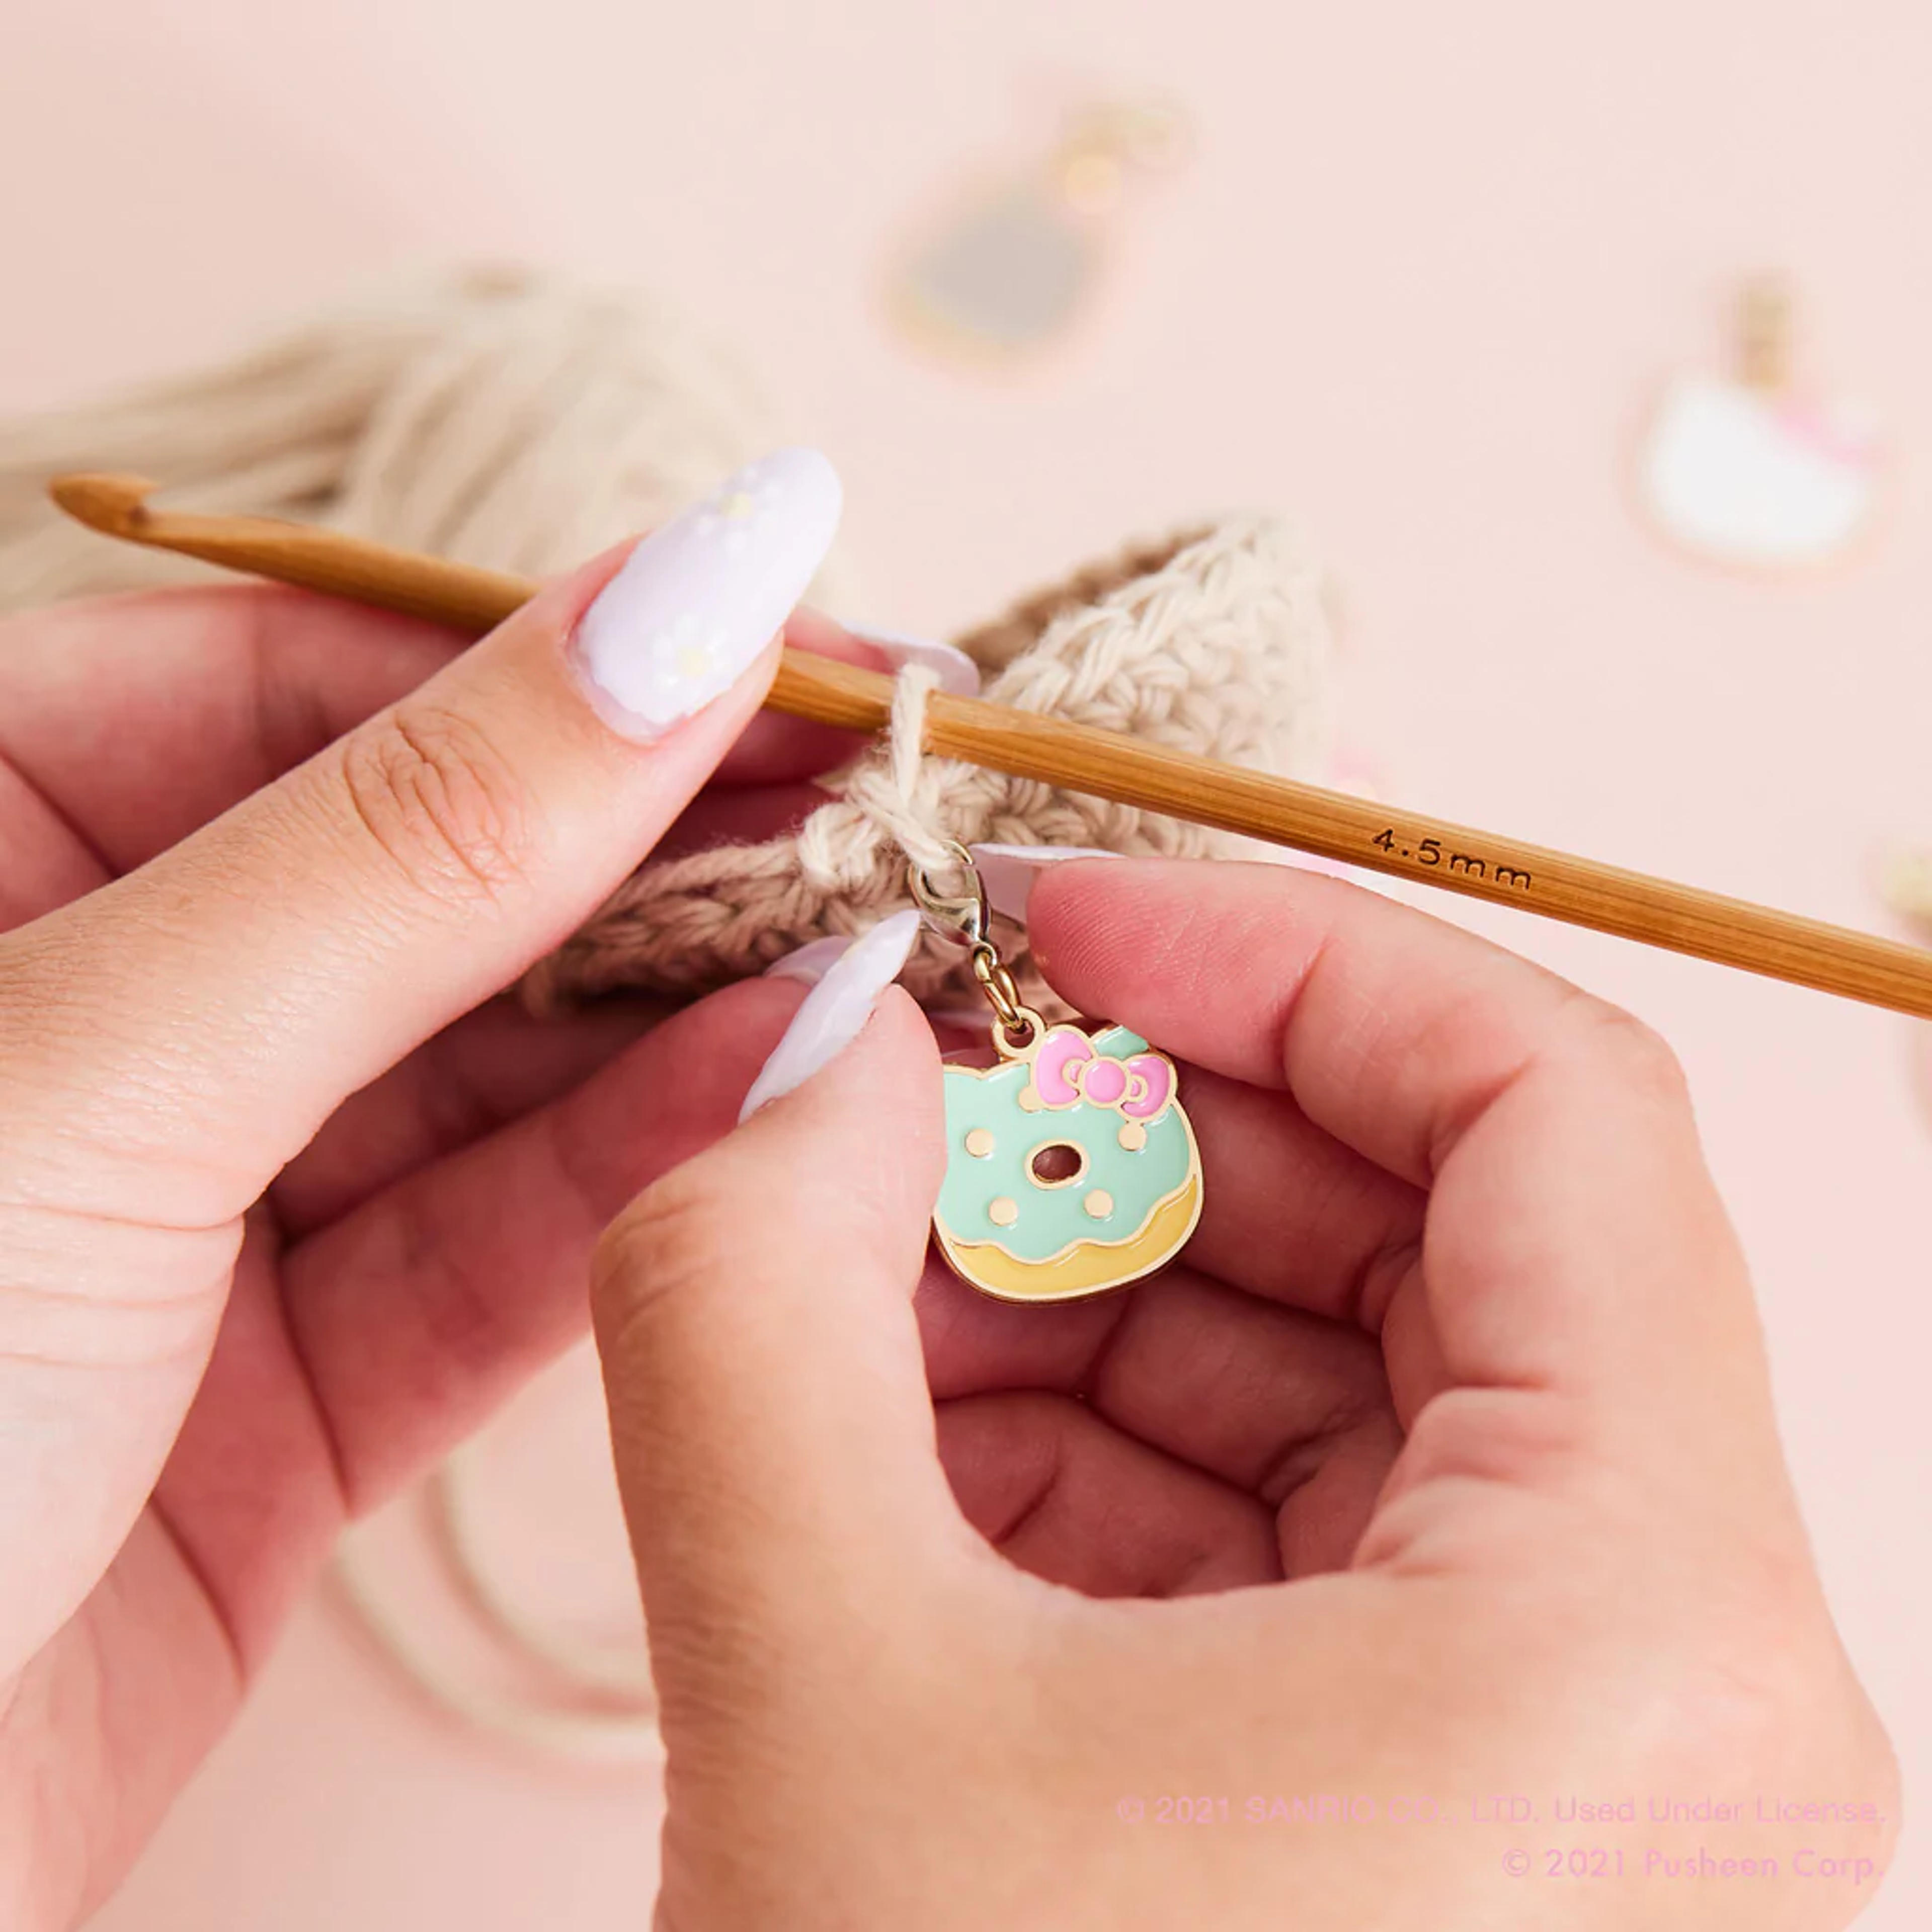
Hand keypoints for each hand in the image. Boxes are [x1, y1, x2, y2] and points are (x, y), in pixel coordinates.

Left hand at [0, 452, 879, 1928]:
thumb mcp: (95, 1063)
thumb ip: (416, 838)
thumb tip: (682, 593)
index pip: (322, 677)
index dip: (577, 651)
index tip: (796, 633)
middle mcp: (94, 1011)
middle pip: (443, 870)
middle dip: (671, 838)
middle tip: (887, 803)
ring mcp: (196, 1211)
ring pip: (497, 1067)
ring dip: (693, 1011)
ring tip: (876, 949)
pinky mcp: (286, 1403)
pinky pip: (498, 1250)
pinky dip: (646, 1176)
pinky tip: (784, 1093)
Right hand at [593, 858, 1896, 1929]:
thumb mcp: (812, 1701)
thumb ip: (752, 1300)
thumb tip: (803, 1054)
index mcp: (1651, 1638)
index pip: (1545, 1110)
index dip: (1287, 957)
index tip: (1066, 913)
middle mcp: (1679, 1690)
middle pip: (1437, 1242)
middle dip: (1150, 1131)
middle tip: (917, 1095)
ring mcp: (1571, 1765)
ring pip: (1348, 1389)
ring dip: (1099, 1292)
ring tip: (865, 1277)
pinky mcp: (1440, 1823)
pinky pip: (1294, 1538)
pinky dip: (1104, 1452)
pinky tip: (910, 1435)